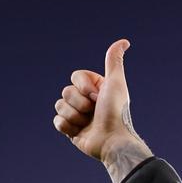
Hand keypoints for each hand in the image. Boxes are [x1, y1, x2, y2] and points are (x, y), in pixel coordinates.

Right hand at [54, 39, 153, 182]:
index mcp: (95, 89)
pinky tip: (80, 131)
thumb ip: (114, 62)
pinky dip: (67, 126)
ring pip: (59, 105)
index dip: (84, 86)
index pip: (75, 76)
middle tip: (94, 112)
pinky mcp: (71, 130)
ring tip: (89, 123)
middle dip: (80, 102)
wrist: (113, 141)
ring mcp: (78, 115)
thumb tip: (125, 41)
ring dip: (74, 115)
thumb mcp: (116, 83)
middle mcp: (86, 101)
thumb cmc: (116, 112)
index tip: (98, 97)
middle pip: (66, 91)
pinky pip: (57, 121)